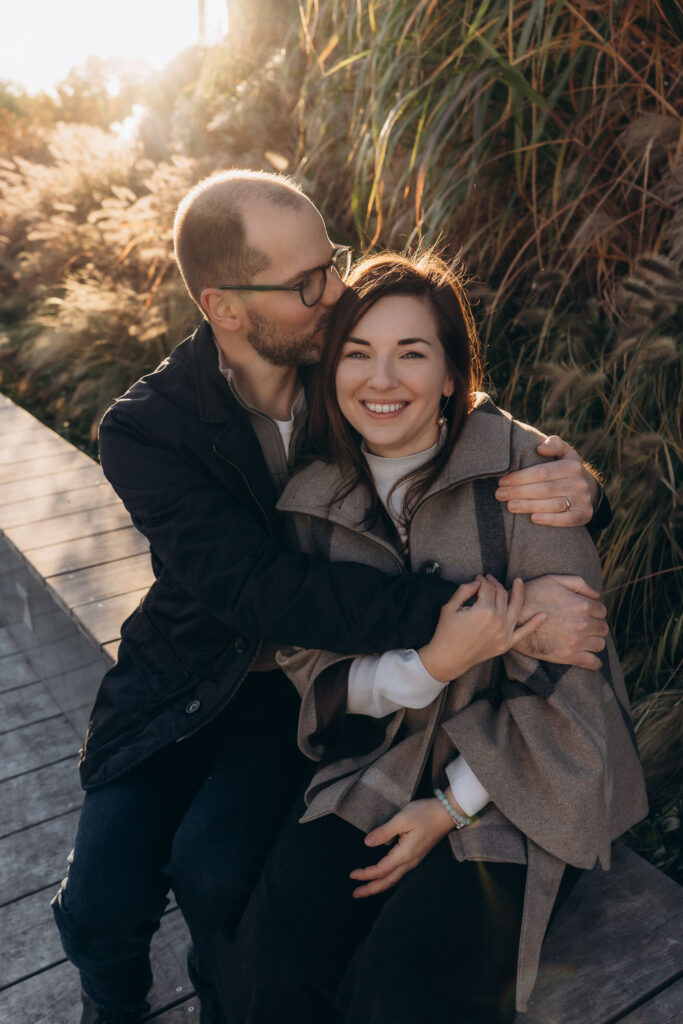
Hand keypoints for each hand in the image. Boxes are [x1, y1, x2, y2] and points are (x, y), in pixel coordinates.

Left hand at [349, 798, 454, 896]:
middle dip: (371, 889)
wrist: (447, 812)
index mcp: (405, 854)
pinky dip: (389, 879)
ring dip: (379, 886)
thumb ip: (384, 832)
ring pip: (394, 879)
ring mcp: (415, 860)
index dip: (366, 874)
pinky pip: (400, 873)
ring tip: (366, 889)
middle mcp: (410, 861)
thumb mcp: (402, 819)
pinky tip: (385, 877)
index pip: (381, 870)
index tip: (352, 875)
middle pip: (388, 881)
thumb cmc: (425, 813)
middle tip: (355, 894)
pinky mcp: (417, 855)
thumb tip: (367, 843)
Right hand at [418, 577, 545, 681]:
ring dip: (519, 592)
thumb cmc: (446, 632)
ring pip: (516, 607)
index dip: (483, 580)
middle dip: (495, 584)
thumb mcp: (449, 607)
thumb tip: (477, 582)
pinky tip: (543, 614)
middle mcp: (497, 621)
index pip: (488, 588)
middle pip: (501, 595)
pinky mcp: (506, 644)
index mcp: (483, 611)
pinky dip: (535, 624)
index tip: (478, 578)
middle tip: (488, 580)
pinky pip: (524, 632)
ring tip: (519, 582)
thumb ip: (464, 590)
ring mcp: (504, 633)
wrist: (448, 658)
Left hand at [496, 436, 599, 525]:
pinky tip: (533, 519)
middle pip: (544, 489)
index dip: (520, 477)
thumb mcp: (565, 453)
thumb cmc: (567, 470)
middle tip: (499, 494)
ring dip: (529, 506)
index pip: (541, 472)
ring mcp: (583, 500)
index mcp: (572, 466)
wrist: (591, 489)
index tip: (502, 481)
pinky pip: (566, 520)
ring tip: (509, 506)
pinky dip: (549, 520)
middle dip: (519, 492)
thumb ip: (554, 444)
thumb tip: (540, 448)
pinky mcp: (584, 515)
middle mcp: (579, 483)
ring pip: (553, 505)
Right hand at [516, 575, 608, 669]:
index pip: (601, 611)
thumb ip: (578, 583)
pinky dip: (595, 662)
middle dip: (596, 626)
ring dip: (595, 641)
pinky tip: (592, 659)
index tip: (587, 614)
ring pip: (599, 644)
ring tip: (586, 640)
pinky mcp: (568, 656)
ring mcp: (576, 641)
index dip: (595, 611)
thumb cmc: (531, 595)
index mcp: (582, 604)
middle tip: (586, 626)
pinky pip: (592, 662)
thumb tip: (596, 595)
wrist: (512, 619)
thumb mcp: (553, 580)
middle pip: (602, 628)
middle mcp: (582, 623)